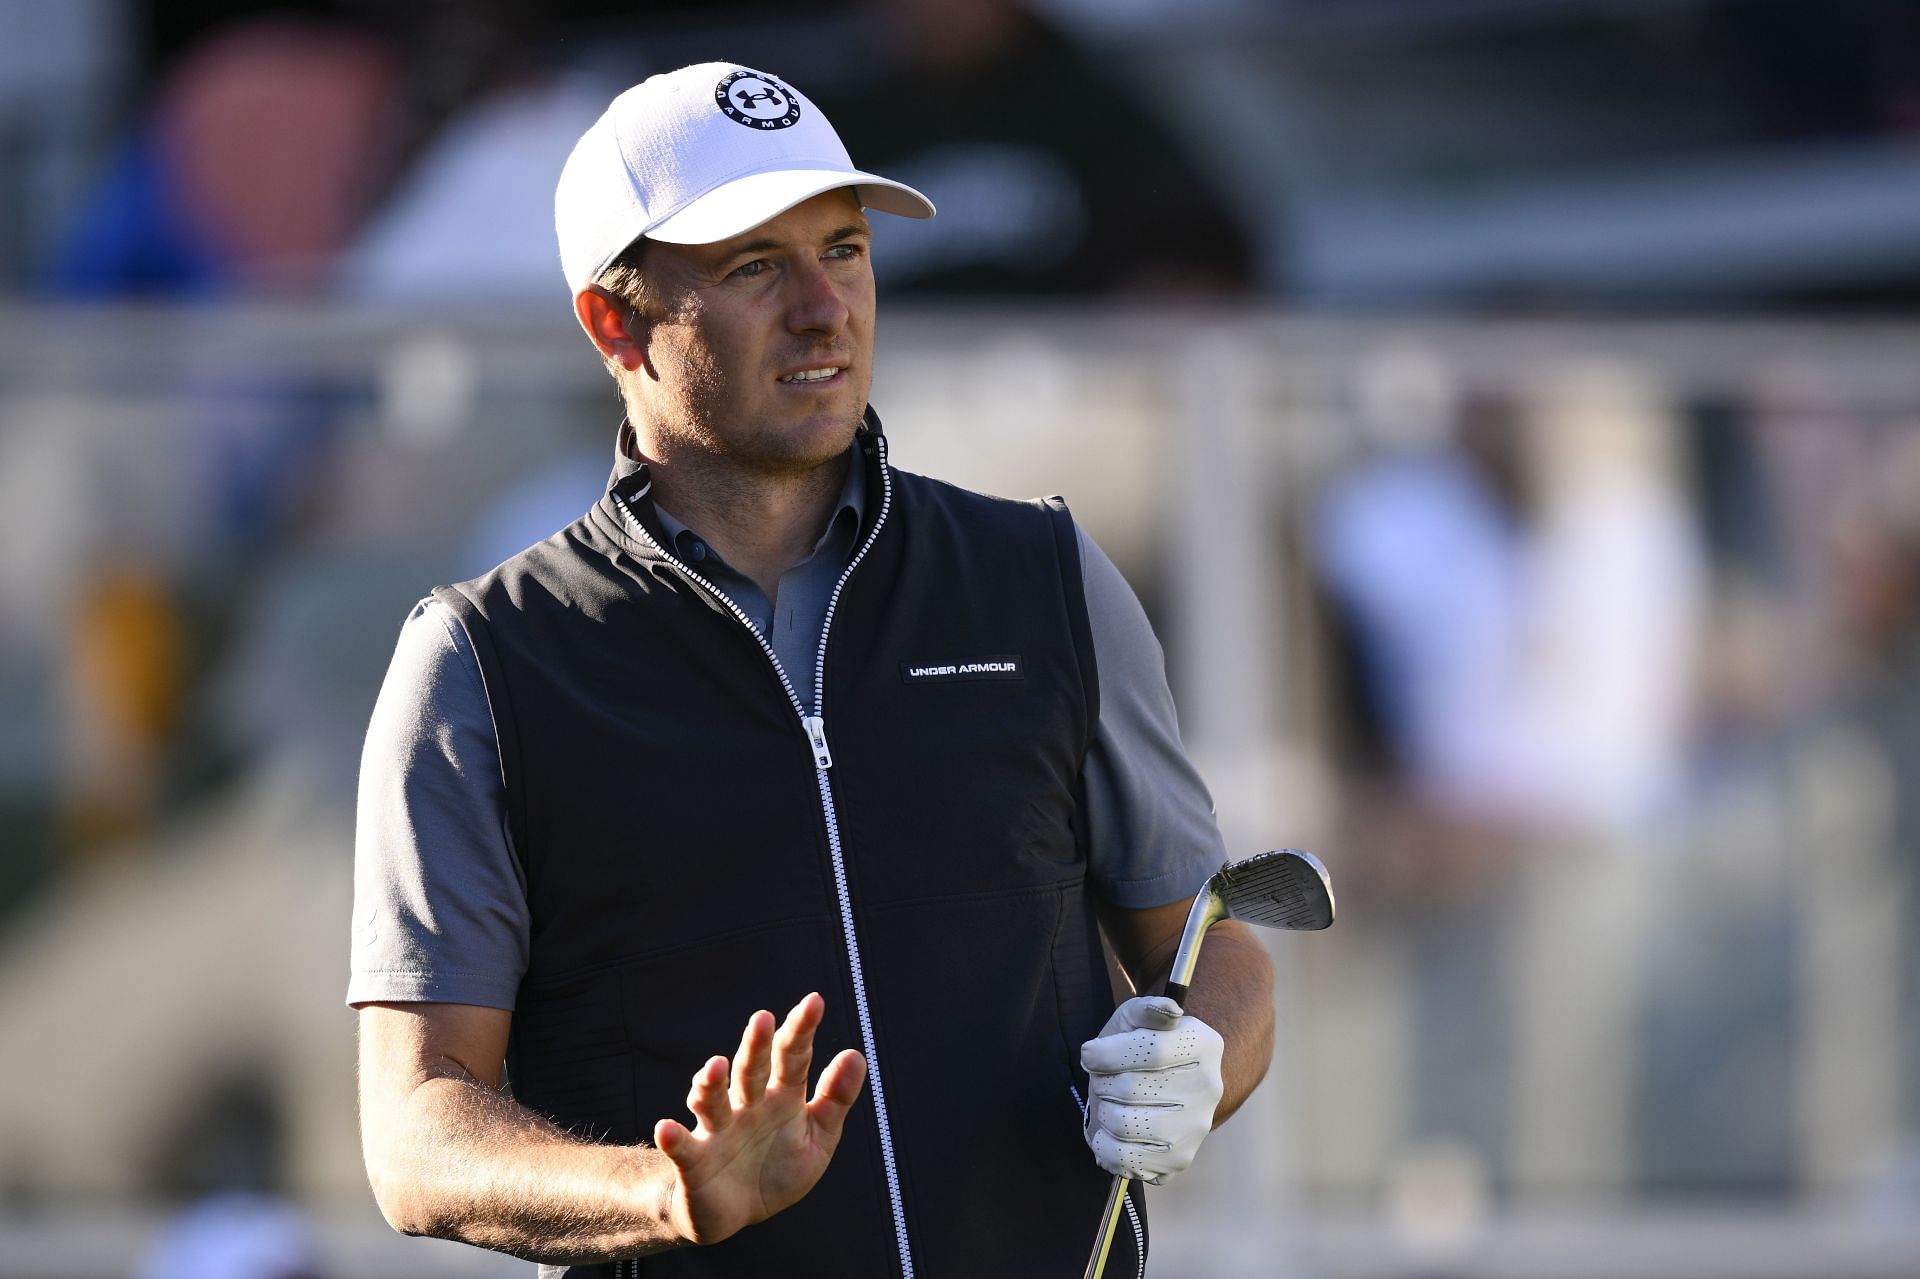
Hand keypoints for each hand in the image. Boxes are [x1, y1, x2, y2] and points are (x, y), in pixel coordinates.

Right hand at [652, 993, 865, 1245]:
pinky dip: (673, 1138)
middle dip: (755, 1046)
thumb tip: (856, 1054)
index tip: (815, 1001)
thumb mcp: (817, 1138)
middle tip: (763, 1019)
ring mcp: (718, 1131)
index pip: (793, 1057)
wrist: (735, 1214)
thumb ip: (835, 1099)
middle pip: (750, 1071)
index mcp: (782, 1097)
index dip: (802, 1030)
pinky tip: (666, 1128)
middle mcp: (747, 1105)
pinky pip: (682, 1148)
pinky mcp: (694, 1162)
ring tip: (715, 1066)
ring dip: (710, 1084)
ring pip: (712, 1101)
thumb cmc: (778, 1167)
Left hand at [1080, 995, 1223, 1183]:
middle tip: (1105, 1080)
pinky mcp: (1178, 1159)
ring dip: (1103, 1112)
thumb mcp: (1136, 1019)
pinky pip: (1125, 1159)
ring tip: (1111, 1104)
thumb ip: (1147, 1010)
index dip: (1108, 1054)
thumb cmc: (1139, 1049)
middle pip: (1130, 1089)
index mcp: (1202, 1044)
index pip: (1150, 1050)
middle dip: (1103, 1082)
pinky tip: (1111, 1132)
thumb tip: (1168, 1011)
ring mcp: (1196, 1127)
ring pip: (1124, 1124)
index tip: (1090, 1054)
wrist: (1158, 1086)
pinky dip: (1105, 1145)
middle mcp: (1207, 1088)